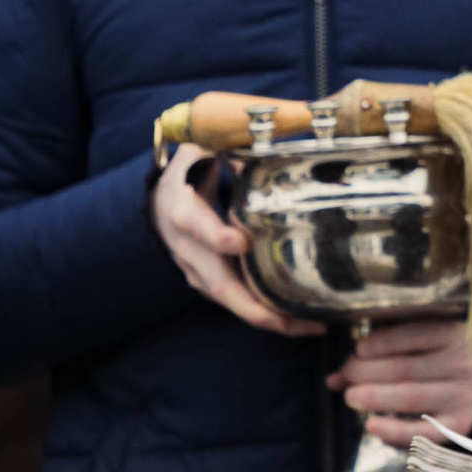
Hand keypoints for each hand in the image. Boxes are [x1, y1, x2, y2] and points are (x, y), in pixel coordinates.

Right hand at [149, 144, 319, 336]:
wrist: (160, 204)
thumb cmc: (190, 175)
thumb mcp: (203, 152)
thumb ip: (233, 148)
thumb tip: (272, 145)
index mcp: (185, 212)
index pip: (197, 226)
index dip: (217, 236)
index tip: (241, 241)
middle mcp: (189, 249)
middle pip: (218, 284)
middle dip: (254, 306)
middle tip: (289, 318)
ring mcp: (198, 272)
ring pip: (231, 303)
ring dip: (269, 319)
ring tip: (310, 326)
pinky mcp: (210, 284)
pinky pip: (238, 305)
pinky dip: (267, 316)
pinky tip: (301, 322)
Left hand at [334, 318, 471, 445]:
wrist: (465, 383)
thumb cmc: (428, 356)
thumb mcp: (407, 345)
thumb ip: (373, 355)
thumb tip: (332, 380)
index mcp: (451, 333)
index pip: (413, 334)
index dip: (381, 342)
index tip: (358, 349)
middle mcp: (461, 363)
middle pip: (405, 368)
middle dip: (368, 372)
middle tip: (347, 375)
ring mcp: (463, 394)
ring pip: (411, 397)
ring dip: (375, 398)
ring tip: (350, 397)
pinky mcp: (460, 423)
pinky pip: (424, 431)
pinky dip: (395, 430)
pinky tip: (371, 425)